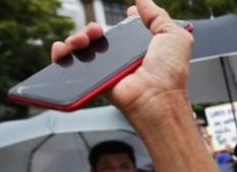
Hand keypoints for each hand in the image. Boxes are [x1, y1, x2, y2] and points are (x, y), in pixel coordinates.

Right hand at [51, 0, 192, 120]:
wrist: (158, 97)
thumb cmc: (170, 73)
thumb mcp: (174, 36)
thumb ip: (158, 16)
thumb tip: (143, 1)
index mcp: (142, 49)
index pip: (125, 32)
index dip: (120, 23)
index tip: (123, 15)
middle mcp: (125, 60)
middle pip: (99, 38)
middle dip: (91, 29)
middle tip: (96, 30)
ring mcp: (109, 70)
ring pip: (83, 49)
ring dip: (76, 38)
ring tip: (82, 40)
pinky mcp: (96, 81)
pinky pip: (72, 67)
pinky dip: (62, 55)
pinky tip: (64, 49)